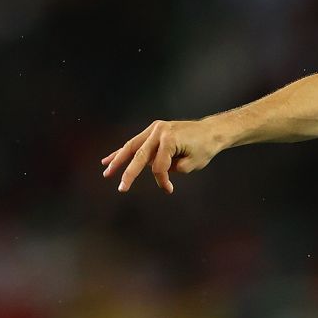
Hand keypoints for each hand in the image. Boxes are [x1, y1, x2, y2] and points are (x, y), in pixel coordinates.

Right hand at [100, 118, 224, 193]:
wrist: (210, 131)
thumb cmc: (205, 148)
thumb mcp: (192, 164)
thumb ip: (173, 169)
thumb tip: (156, 170)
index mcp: (170, 139)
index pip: (159, 166)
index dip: (162, 180)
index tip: (169, 189)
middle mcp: (159, 132)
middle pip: (140, 155)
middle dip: (129, 173)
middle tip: (122, 188)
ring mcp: (155, 129)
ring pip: (132, 147)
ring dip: (117, 160)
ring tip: (107, 172)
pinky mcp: (153, 130)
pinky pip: (135, 142)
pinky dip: (123, 151)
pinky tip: (109, 159)